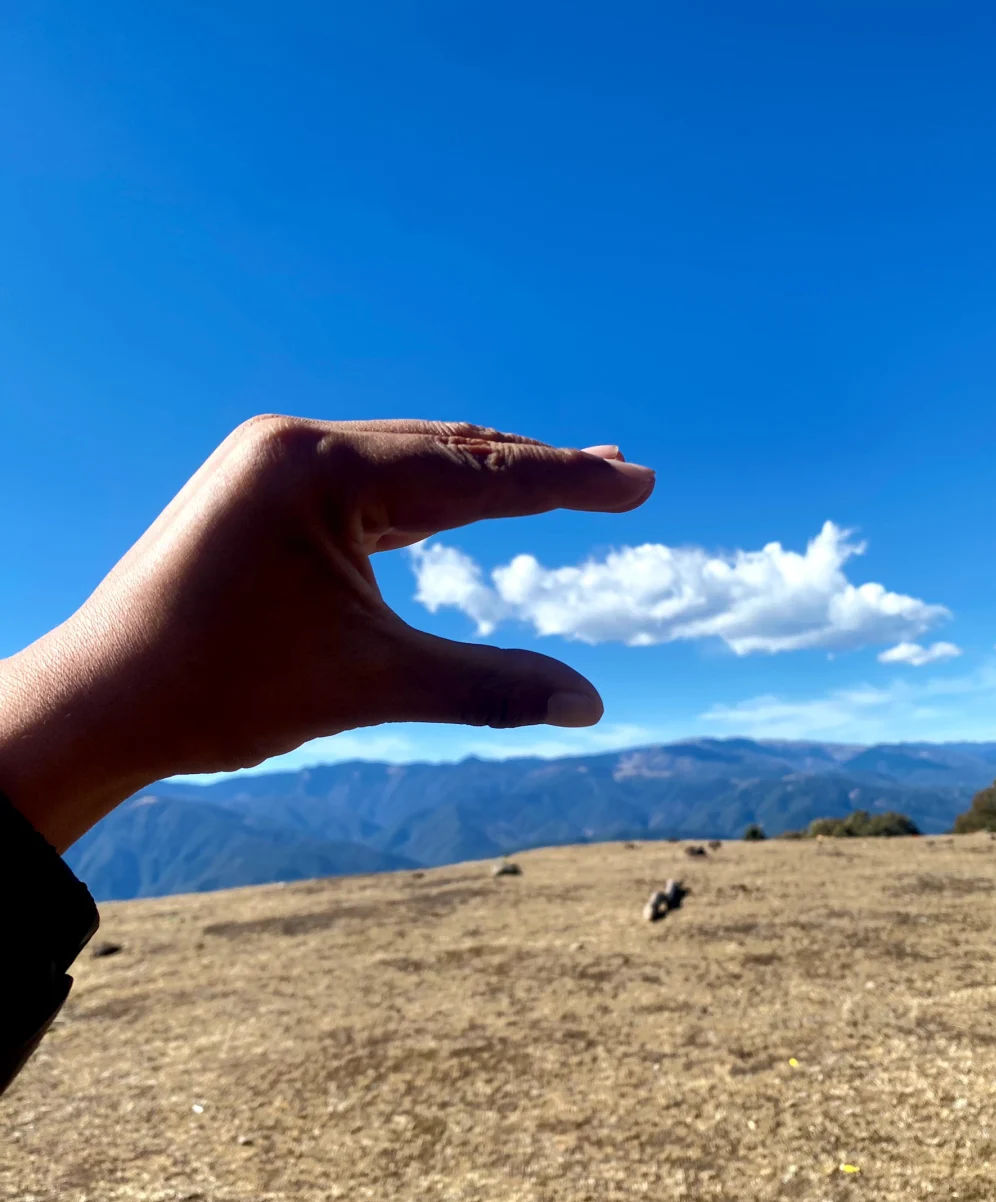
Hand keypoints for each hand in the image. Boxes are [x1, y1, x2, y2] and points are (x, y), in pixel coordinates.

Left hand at [0, 416, 653, 849]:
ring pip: (404, 462)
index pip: (471, 470)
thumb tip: (591, 705)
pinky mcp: (260, 489)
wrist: (100, 703)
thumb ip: (487, 688)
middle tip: (619, 470)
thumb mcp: (369, 686)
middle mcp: (295, 445)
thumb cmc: (221, 692)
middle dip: (533, 467)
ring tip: (559, 478)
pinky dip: (424, 497)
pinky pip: (364, 482)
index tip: (637, 479)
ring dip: (481, 477)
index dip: (563, 480)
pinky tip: (463, 503)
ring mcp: (272, 462)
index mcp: (320, 470)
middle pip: (443, 448)